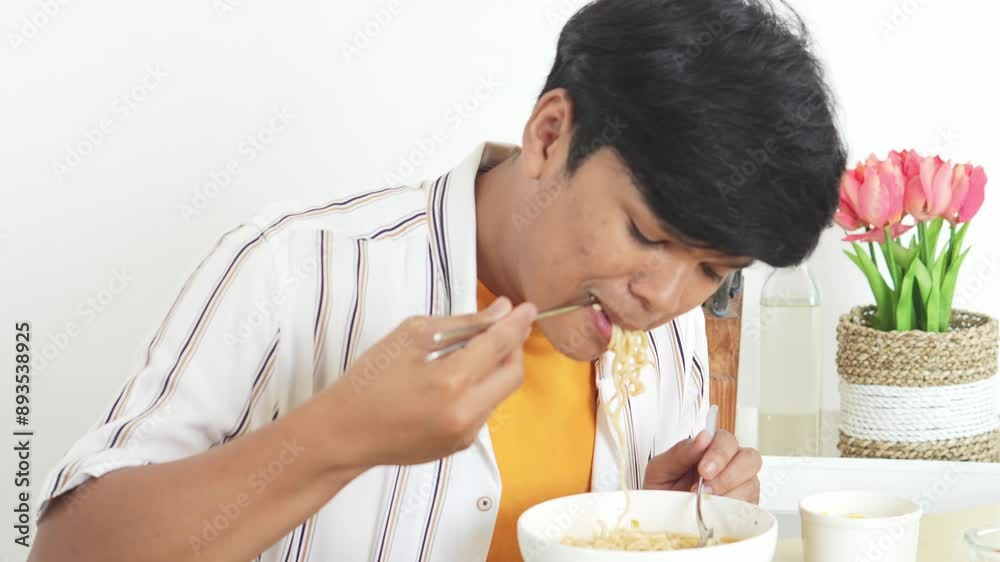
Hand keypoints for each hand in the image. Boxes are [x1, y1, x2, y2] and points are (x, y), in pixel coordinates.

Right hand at [322, 297, 536, 466]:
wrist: (345, 432)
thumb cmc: (370, 379)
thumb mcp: (412, 336)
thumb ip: (463, 324)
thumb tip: (500, 311)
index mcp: (451, 380)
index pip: (501, 345)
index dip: (518, 322)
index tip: (527, 307)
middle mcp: (465, 413)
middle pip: (513, 373)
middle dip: (515, 346)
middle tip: (506, 326)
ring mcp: (465, 434)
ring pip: (501, 393)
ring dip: (498, 368)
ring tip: (476, 349)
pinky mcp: (460, 445)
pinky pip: (484, 410)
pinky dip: (481, 389)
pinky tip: (459, 378)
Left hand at [642, 429, 761, 503]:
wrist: (658, 519)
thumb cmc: (661, 491)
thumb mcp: (661, 469)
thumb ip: (681, 452)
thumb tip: (703, 437)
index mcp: (709, 449)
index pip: (727, 440)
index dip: (719, 454)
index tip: (703, 470)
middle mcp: (729, 464)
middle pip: (750, 458)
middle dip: (729, 474)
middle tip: (707, 488)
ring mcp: (740, 485)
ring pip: (752, 483)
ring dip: (729, 494)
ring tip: (706, 502)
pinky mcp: (744, 507)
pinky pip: (750, 506)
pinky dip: (733, 509)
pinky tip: (716, 512)